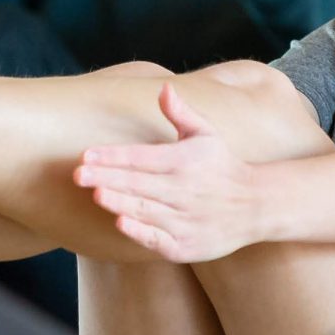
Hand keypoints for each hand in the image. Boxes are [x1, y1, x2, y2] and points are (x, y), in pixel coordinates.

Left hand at [74, 83, 262, 261]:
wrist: (257, 205)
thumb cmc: (223, 166)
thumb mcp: (207, 135)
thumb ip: (181, 114)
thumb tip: (164, 88)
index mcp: (186, 161)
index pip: (143, 157)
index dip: (114, 156)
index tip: (86, 154)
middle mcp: (185, 190)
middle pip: (139, 183)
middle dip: (107, 178)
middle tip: (78, 174)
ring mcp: (186, 220)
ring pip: (146, 210)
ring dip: (119, 202)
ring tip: (96, 193)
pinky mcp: (186, 246)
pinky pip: (158, 238)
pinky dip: (140, 231)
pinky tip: (121, 221)